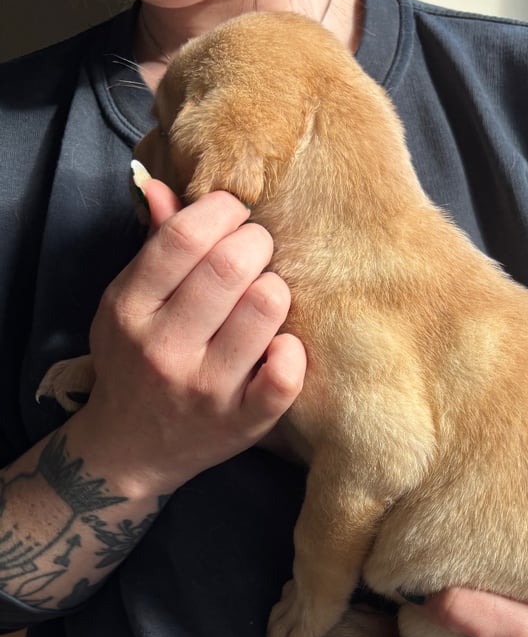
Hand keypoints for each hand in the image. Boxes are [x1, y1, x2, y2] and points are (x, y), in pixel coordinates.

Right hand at [65, 179, 305, 496]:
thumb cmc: (134, 364)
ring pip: (265, 308)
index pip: (186, 237)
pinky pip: (285, 376)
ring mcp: (206, 388)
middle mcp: (165, 347)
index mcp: (132, 308)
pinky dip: (293, 350)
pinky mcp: (243, 422)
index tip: (234, 213)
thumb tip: (163, 186)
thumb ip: (152, 247)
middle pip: (232, 266)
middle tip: (257, 251)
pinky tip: (281, 344)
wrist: (130, 450)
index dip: (223, 210)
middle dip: (257, 242)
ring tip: (266, 294)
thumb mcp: (126, 305)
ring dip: (276, 288)